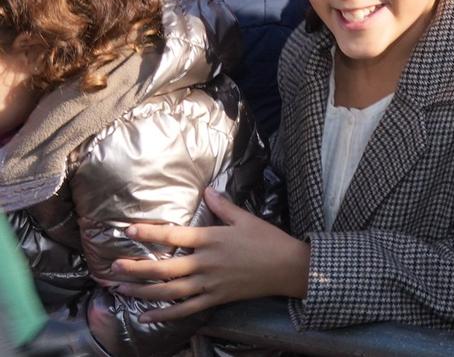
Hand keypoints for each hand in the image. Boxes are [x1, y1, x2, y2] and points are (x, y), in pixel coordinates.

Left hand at [106, 188, 308, 320]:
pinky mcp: (214, 299)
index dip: (149, 232)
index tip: (128, 230)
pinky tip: (145, 316)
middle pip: (164, 267)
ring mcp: (208, 283)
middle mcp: (205, 262)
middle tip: (113, 267)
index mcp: (211, 239)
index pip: (174, 235)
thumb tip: (206, 190)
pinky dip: (163, 315)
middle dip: (136, 267)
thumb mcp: (246, 218)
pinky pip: (184, 310)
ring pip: (168, 290)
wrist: (287, 267)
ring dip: (142, 290)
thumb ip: (223, 206)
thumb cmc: (268, 240)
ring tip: (121, 288)